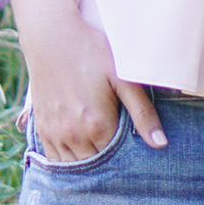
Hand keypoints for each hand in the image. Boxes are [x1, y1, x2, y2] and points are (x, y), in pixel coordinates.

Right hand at [20, 7, 165, 162]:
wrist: (51, 36)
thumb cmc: (92, 52)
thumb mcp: (123, 78)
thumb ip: (142, 113)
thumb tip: (161, 144)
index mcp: (97, 126)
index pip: (117, 162)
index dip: (128, 163)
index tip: (138, 161)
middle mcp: (73, 135)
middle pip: (95, 168)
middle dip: (109, 168)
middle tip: (123, 164)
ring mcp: (55, 133)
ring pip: (74, 167)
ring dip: (88, 167)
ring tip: (103, 158)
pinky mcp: (42, 128)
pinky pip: (54, 158)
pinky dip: (68, 161)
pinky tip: (81, 153)